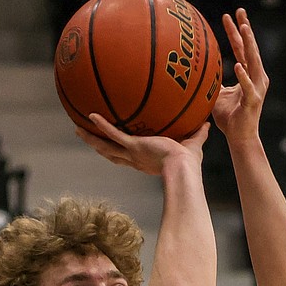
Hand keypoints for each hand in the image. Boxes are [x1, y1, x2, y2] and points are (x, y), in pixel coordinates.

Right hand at [75, 113, 207, 173]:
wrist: (184, 169)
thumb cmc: (190, 164)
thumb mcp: (194, 144)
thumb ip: (199, 134)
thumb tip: (207, 122)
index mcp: (146, 162)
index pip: (129, 157)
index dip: (120, 152)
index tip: (114, 146)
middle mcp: (136, 160)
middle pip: (111, 154)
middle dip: (99, 147)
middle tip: (87, 138)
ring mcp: (133, 154)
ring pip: (106, 147)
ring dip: (92, 139)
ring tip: (78, 130)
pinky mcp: (134, 147)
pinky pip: (114, 135)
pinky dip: (102, 126)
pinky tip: (91, 116)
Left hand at [212, 9, 267, 145]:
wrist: (239, 138)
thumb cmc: (229, 118)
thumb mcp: (218, 94)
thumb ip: (214, 80)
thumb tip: (198, 72)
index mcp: (248, 74)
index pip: (241, 48)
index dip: (236, 31)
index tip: (231, 14)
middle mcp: (255, 77)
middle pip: (250, 49)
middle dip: (245, 29)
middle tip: (239, 11)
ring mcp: (256, 88)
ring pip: (253, 62)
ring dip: (248, 44)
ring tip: (243, 29)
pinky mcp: (253, 100)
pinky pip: (247, 86)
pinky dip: (242, 76)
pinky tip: (237, 65)